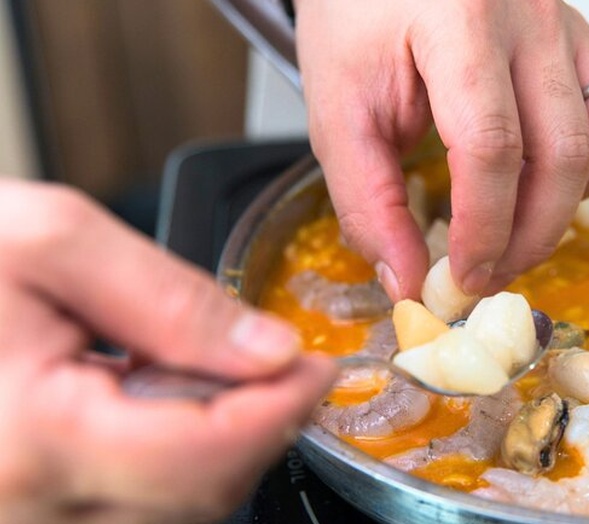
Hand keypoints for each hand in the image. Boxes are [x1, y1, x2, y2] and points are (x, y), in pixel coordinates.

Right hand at [0, 180, 336, 522]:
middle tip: (282, 365)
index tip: (318, 363)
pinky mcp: (32, 512)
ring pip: (175, 512)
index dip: (284, 407)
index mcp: (32, 441)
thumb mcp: (49, 243)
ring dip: (221, 448)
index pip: (207, 454)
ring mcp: (27, 521)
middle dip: (261, 427)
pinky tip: (162, 408)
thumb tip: (268, 349)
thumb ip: (168, 299)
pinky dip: (174, 463)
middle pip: (201, 494)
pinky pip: (132, 511)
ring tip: (212, 376)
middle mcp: (26, 511)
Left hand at [294, 0, 588, 300]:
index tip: (461, 277)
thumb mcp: (338, 110)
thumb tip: (409, 281)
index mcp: (459, 23)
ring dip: (572, 203)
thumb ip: (368, 200)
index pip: (491, 146)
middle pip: (563, 154)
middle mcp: (530, 17)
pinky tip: (548, 179)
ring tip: (519, 227)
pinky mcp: (585, 39)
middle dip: (529, 238)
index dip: (483, 229)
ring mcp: (567, 25)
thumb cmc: (354, 23)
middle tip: (486, 276)